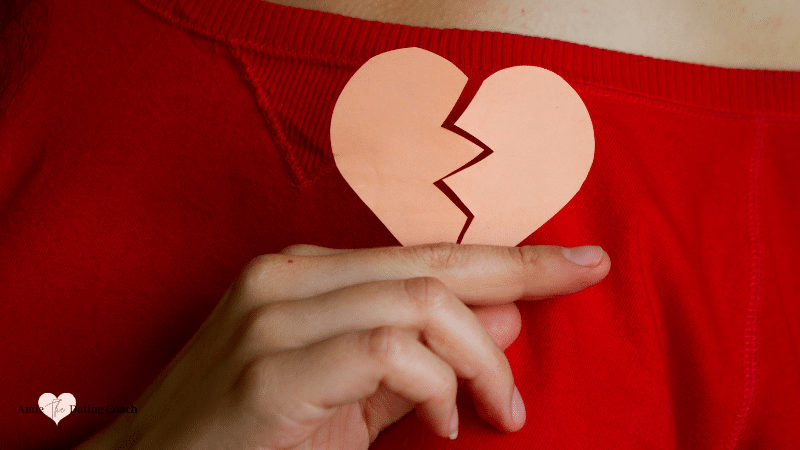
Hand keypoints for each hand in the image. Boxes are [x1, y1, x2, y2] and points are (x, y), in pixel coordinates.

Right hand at [77, 242, 609, 448]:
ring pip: (421, 303)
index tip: (575, 260)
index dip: (509, 256)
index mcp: (307, 272)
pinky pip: (389, 351)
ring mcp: (277, 315)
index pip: (427, 253)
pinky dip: (434, 386)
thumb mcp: (352, 394)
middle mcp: (290, 276)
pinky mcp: (274, 367)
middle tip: (581, 276)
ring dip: (478, 360)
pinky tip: (443, 422)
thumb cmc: (255, 432)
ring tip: (493, 411)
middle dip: (519, 273)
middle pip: (433, 264)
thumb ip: (425, 356)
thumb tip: (507, 322)